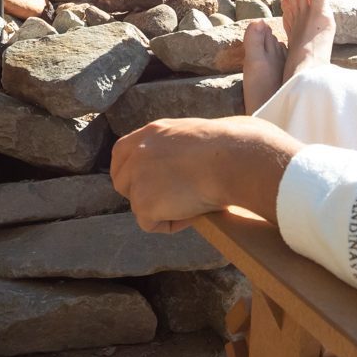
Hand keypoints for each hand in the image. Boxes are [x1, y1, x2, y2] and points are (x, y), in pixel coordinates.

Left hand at [109, 115, 302, 232]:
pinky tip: (194, 211)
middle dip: (142, 195)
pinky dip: (172, 224)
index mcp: (152, 132)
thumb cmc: (233, 148)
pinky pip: (152, 224)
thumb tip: (188, 164)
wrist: (235, 159)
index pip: (122, 153)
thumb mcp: (197, 137)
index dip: (131, 172)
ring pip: (141, 206)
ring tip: (195, 201)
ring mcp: (137, 176)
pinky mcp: (143, 202)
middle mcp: (139, 151)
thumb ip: (178, 149)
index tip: (147, 186)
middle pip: (122, 182)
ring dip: (164, 209)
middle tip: (171, 201)